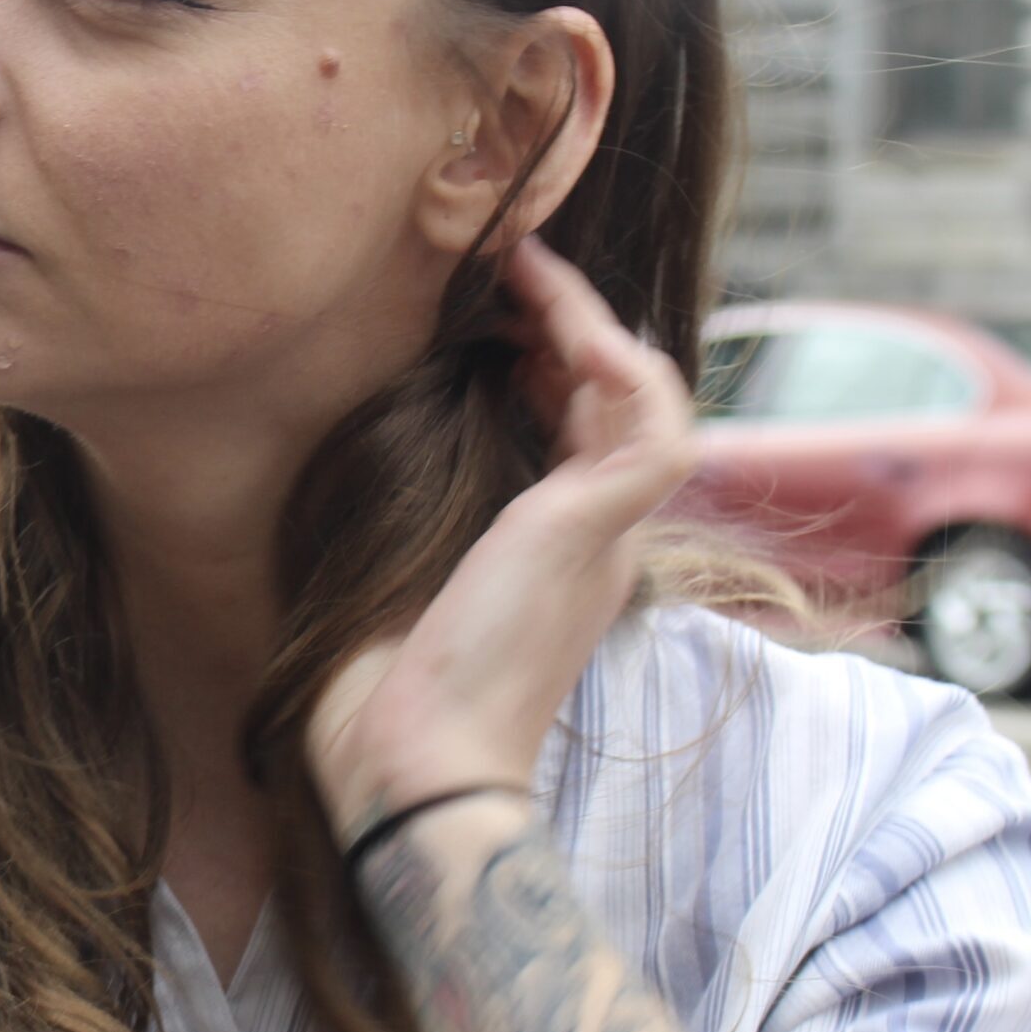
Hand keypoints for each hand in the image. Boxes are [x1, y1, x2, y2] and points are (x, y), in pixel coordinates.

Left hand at [304, 236, 701, 831]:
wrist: (412, 766)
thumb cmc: (384, 691)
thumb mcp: (396, 569)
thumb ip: (412, 511)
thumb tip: (374, 442)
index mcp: (559, 557)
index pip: (588, 432)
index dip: (556, 361)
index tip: (501, 312)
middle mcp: (598, 543)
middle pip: (621, 403)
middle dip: (575, 324)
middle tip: (518, 265)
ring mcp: (607, 538)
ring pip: (647, 399)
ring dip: (593, 323)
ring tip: (532, 270)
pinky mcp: (597, 531)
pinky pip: (656, 428)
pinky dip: (620, 365)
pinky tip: (563, 324)